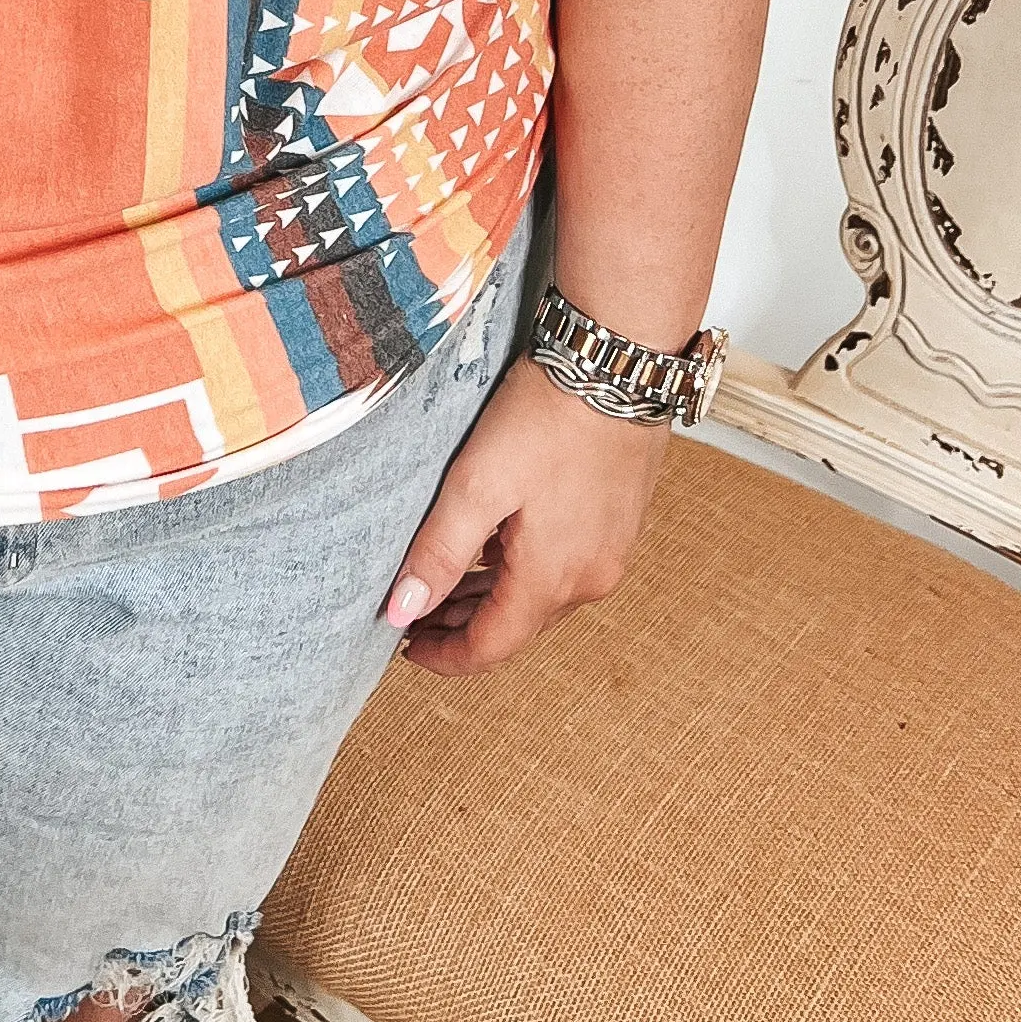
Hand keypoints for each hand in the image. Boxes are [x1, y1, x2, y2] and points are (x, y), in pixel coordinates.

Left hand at [382, 363, 663, 675]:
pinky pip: (564, 568)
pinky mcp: (619, 524)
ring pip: (541, 598)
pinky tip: (494, 550)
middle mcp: (591, 578)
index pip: (492, 647)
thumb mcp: (477, 484)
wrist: (616, 365)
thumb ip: (439, 552)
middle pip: (518, 627)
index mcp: (554, 578)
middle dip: (462, 628)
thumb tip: (401, 612)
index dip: (446, 656)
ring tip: (444, 585)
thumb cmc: (547, 418)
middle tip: (413, 613)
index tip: (405, 647)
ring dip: (491, 600)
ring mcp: (612, 552)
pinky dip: (522, 573)